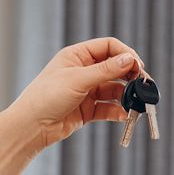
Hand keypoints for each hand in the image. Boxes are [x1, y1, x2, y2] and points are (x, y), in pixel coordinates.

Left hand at [8, 37, 143, 148]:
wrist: (31, 127)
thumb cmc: (47, 97)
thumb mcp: (78, 79)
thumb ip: (106, 70)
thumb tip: (130, 59)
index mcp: (77, 56)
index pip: (108, 47)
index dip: (125, 54)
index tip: (138, 66)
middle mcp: (82, 71)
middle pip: (114, 68)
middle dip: (129, 76)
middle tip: (142, 85)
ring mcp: (85, 91)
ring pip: (113, 89)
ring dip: (125, 95)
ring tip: (135, 103)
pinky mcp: (86, 110)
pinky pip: (107, 108)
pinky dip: (117, 111)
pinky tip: (123, 115)